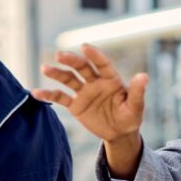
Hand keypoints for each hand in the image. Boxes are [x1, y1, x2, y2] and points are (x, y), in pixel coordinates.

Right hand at [33, 45, 147, 142]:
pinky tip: (36, 92)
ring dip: (57, 73)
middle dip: (72, 60)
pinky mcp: (76, 105)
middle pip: (82, 67)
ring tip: (45, 67)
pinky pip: (60, 98)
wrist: (119, 133)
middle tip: (59, 55)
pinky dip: (49, 94)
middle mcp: (96, 82)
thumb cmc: (130, 118)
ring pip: (69, 79)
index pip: (102, 63)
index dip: (94, 55)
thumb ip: (137, 92)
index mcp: (112, 79)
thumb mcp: (136, 107)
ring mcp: (84, 92)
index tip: (84, 47)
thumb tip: (144, 75)